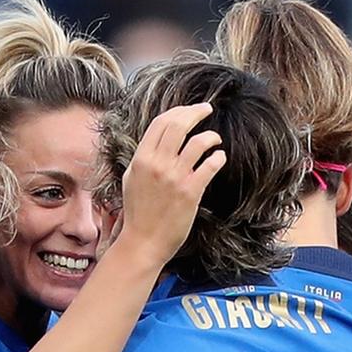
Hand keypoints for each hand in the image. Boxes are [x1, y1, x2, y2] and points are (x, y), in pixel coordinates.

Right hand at [111, 101, 226, 269]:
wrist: (143, 242)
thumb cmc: (137, 213)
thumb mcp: (131, 179)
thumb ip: (143, 158)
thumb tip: (157, 141)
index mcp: (141, 159)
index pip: (161, 123)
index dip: (178, 111)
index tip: (189, 110)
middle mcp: (157, 164)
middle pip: (179, 125)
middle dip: (195, 112)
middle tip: (207, 109)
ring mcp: (174, 178)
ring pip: (198, 142)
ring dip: (210, 136)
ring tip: (215, 139)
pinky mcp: (191, 192)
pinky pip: (210, 165)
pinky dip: (218, 158)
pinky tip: (219, 158)